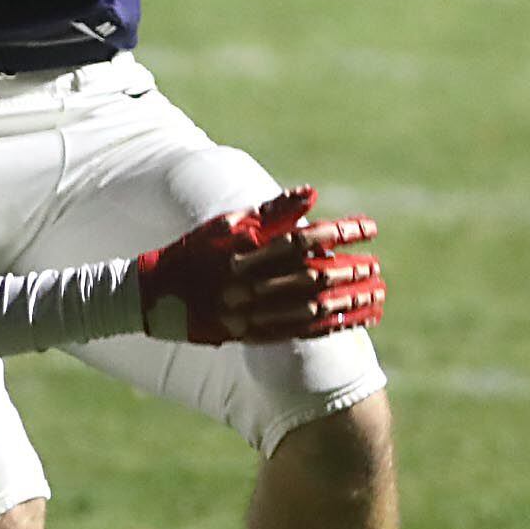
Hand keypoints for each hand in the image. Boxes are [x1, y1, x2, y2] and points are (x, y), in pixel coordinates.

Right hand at [132, 189, 381, 344]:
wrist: (152, 297)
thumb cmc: (194, 252)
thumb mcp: (227, 224)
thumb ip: (271, 211)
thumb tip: (310, 194)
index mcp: (246, 250)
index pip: (304, 238)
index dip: (340, 232)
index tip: (369, 228)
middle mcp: (250, 283)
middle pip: (312, 276)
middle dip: (350, 270)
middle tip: (375, 265)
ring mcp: (251, 312)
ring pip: (312, 309)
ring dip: (349, 302)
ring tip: (377, 294)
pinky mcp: (251, 335)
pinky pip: (299, 332)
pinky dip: (332, 327)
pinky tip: (355, 321)